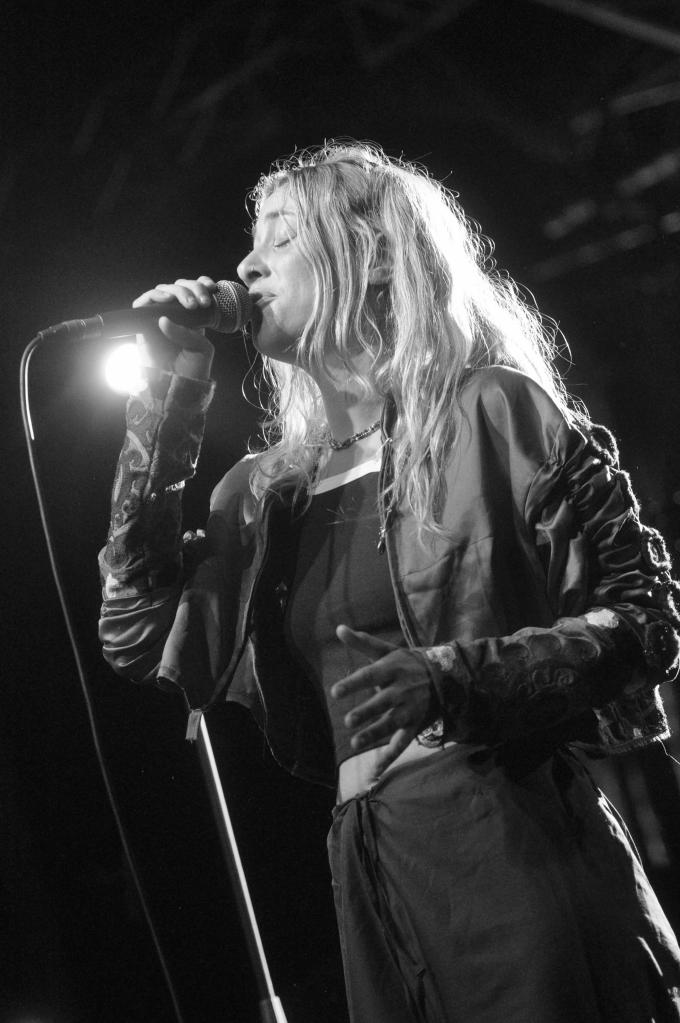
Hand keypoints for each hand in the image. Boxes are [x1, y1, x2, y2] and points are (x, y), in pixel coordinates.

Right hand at [132, 276, 216, 379]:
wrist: (178, 387)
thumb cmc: (192, 370)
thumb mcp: (201, 349)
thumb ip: (189, 332)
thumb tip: (164, 319)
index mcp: (193, 317)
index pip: (195, 291)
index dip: (201, 284)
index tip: (212, 288)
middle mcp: (176, 314)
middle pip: (179, 287)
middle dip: (193, 287)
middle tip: (201, 302)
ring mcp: (159, 317)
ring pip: (163, 291)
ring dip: (177, 291)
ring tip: (188, 304)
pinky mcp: (143, 325)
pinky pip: (143, 303)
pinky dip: (153, 296)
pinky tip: (166, 300)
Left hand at [330, 625, 436, 777]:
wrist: (445, 676)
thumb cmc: (408, 662)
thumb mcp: (387, 651)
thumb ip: (362, 642)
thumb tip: (339, 628)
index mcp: (392, 670)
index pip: (370, 676)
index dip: (353, 684)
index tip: (335, 692)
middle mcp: (401, 690)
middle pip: (382, 702)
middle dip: (366, 712)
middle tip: (349, 720)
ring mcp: (409, 709)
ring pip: (392, 723)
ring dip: (374, 734)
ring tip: (356, 742)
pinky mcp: (414, 725)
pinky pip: (402, 742)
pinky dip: (390, 757)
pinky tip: (376, 770)